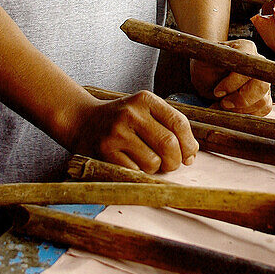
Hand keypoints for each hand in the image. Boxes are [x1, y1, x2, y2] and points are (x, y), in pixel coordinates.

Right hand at [69, 91, 198, 173]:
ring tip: (148, 162)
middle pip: (169, 144)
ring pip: (153, 162)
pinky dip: (139, 173)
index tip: (189, 156)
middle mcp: (131, 113)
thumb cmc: (122, 120)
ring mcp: (117, 132)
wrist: (83, 121)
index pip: (179, 123)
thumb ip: (170, 126)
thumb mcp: (145, 112)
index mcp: (145, 99)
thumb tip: (192, 153)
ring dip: (156, 168)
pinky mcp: (105, 151)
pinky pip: (135, 171)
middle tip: (171, 164)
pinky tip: (133, 164)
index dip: (189, 144)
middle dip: (175, 161)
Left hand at [190, 39, 272, 115]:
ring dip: (240, 109)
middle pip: (261, 86)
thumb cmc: (205, 66)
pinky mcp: (263, 96)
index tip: (217, 92)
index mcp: (246, 48)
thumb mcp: (203, 62)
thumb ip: (212, 66)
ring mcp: (264, 80)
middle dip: (240, 100)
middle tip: (222, 103)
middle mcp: (260, 63)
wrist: (208, 75)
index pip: (249, 67)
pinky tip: (231, 111)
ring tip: (221, 107)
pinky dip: (246, 114)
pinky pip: (262, 109)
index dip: (233, 83)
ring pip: (262, 101)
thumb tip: (221, 79)